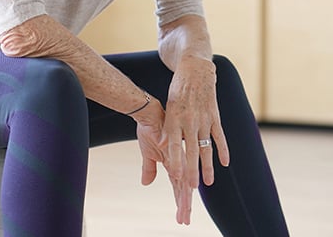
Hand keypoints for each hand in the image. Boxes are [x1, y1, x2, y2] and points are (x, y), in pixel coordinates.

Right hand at [134, 98, 195, 224]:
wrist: (149, 113)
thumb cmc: (149, 130)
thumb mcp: (147, 153)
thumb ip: (149, 168)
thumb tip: (146, 183)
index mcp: (173, 163)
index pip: (178, 187)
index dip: (180, 201)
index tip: (182, 216)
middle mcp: (179, 162)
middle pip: (183, 188)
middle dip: (184, 205)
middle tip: (185, 220)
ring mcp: (179, 158)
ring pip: (184, 183)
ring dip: (184, 200)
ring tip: (185, 214)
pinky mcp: (175, 152)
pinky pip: (181, 170)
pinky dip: (183, 184)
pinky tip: (186, 195)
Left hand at [162, 55, 230, 192]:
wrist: (195, 69)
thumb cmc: (178, 89)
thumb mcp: (168, 106)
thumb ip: (169, 127)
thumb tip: (164, 146)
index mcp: (175, 118)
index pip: (175, 144)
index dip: (175, 160)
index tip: (175, 176)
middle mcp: (189, 120)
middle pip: (191, 150)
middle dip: (191, 170)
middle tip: (192, 188)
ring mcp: (204, 119)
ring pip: (206, 147)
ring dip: (207, 166)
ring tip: (208, 182)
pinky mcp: (215, 116)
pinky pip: (219, 136)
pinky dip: (223, 150)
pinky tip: (225, 163)